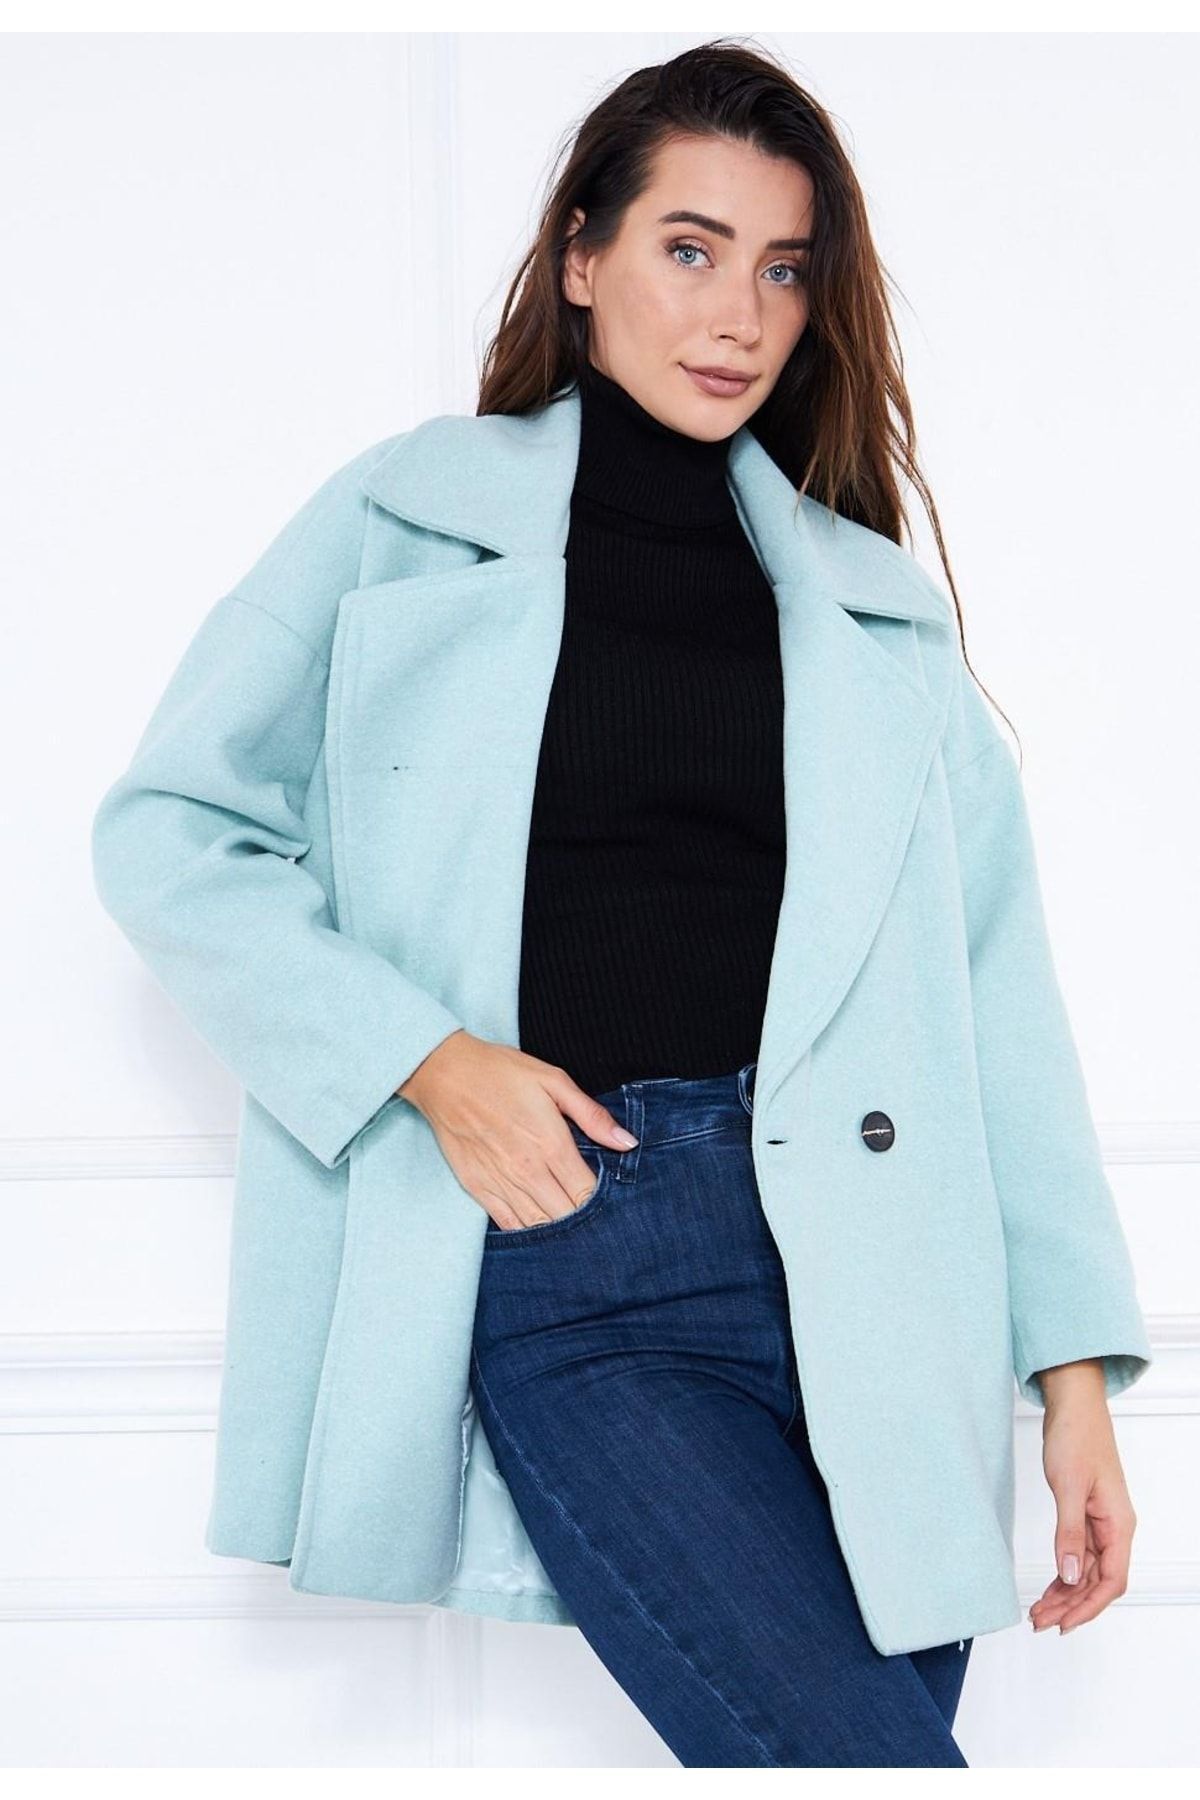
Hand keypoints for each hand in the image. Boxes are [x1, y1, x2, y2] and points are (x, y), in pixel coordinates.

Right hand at [397, 1030, 638, 1230]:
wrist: (444, 1074)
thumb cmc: (501, 1072)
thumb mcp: (553, 1080)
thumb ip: (592, 1115)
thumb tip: (628, 1143)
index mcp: (551, 1144)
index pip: (588, 1193)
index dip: (604, 1203)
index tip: (613, 1203)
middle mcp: (527, 1170)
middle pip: (566, 1216)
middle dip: (585, 1222)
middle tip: (597, 1221)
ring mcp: (500, 1182)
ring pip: (538, 1226)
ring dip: (558, 1231)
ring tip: (573, 1232)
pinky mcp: (478, 1188)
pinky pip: (508, 1225)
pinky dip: (527, 1231)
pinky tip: (539, 1228)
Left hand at [1028, 1360, 1136, 1636]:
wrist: (1073, 1405)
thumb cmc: (1077, 1436)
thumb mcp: (1068, 1486)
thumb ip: (1069, 1533)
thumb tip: (1070, 1575)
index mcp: (1118, 1524)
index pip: (1111, 1580)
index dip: (1088, 1606)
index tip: (1064, 1623)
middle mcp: (1113, 1527)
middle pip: (1098, 1581)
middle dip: (1071, 1605)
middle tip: (1040, 1620)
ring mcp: (1099, 1522)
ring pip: (1087, 1570)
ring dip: (1065, 1593)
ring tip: (1039, 1610)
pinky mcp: (1085, 1514)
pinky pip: (1078, 1554)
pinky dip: (1063, 1572)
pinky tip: (1048, 1585)